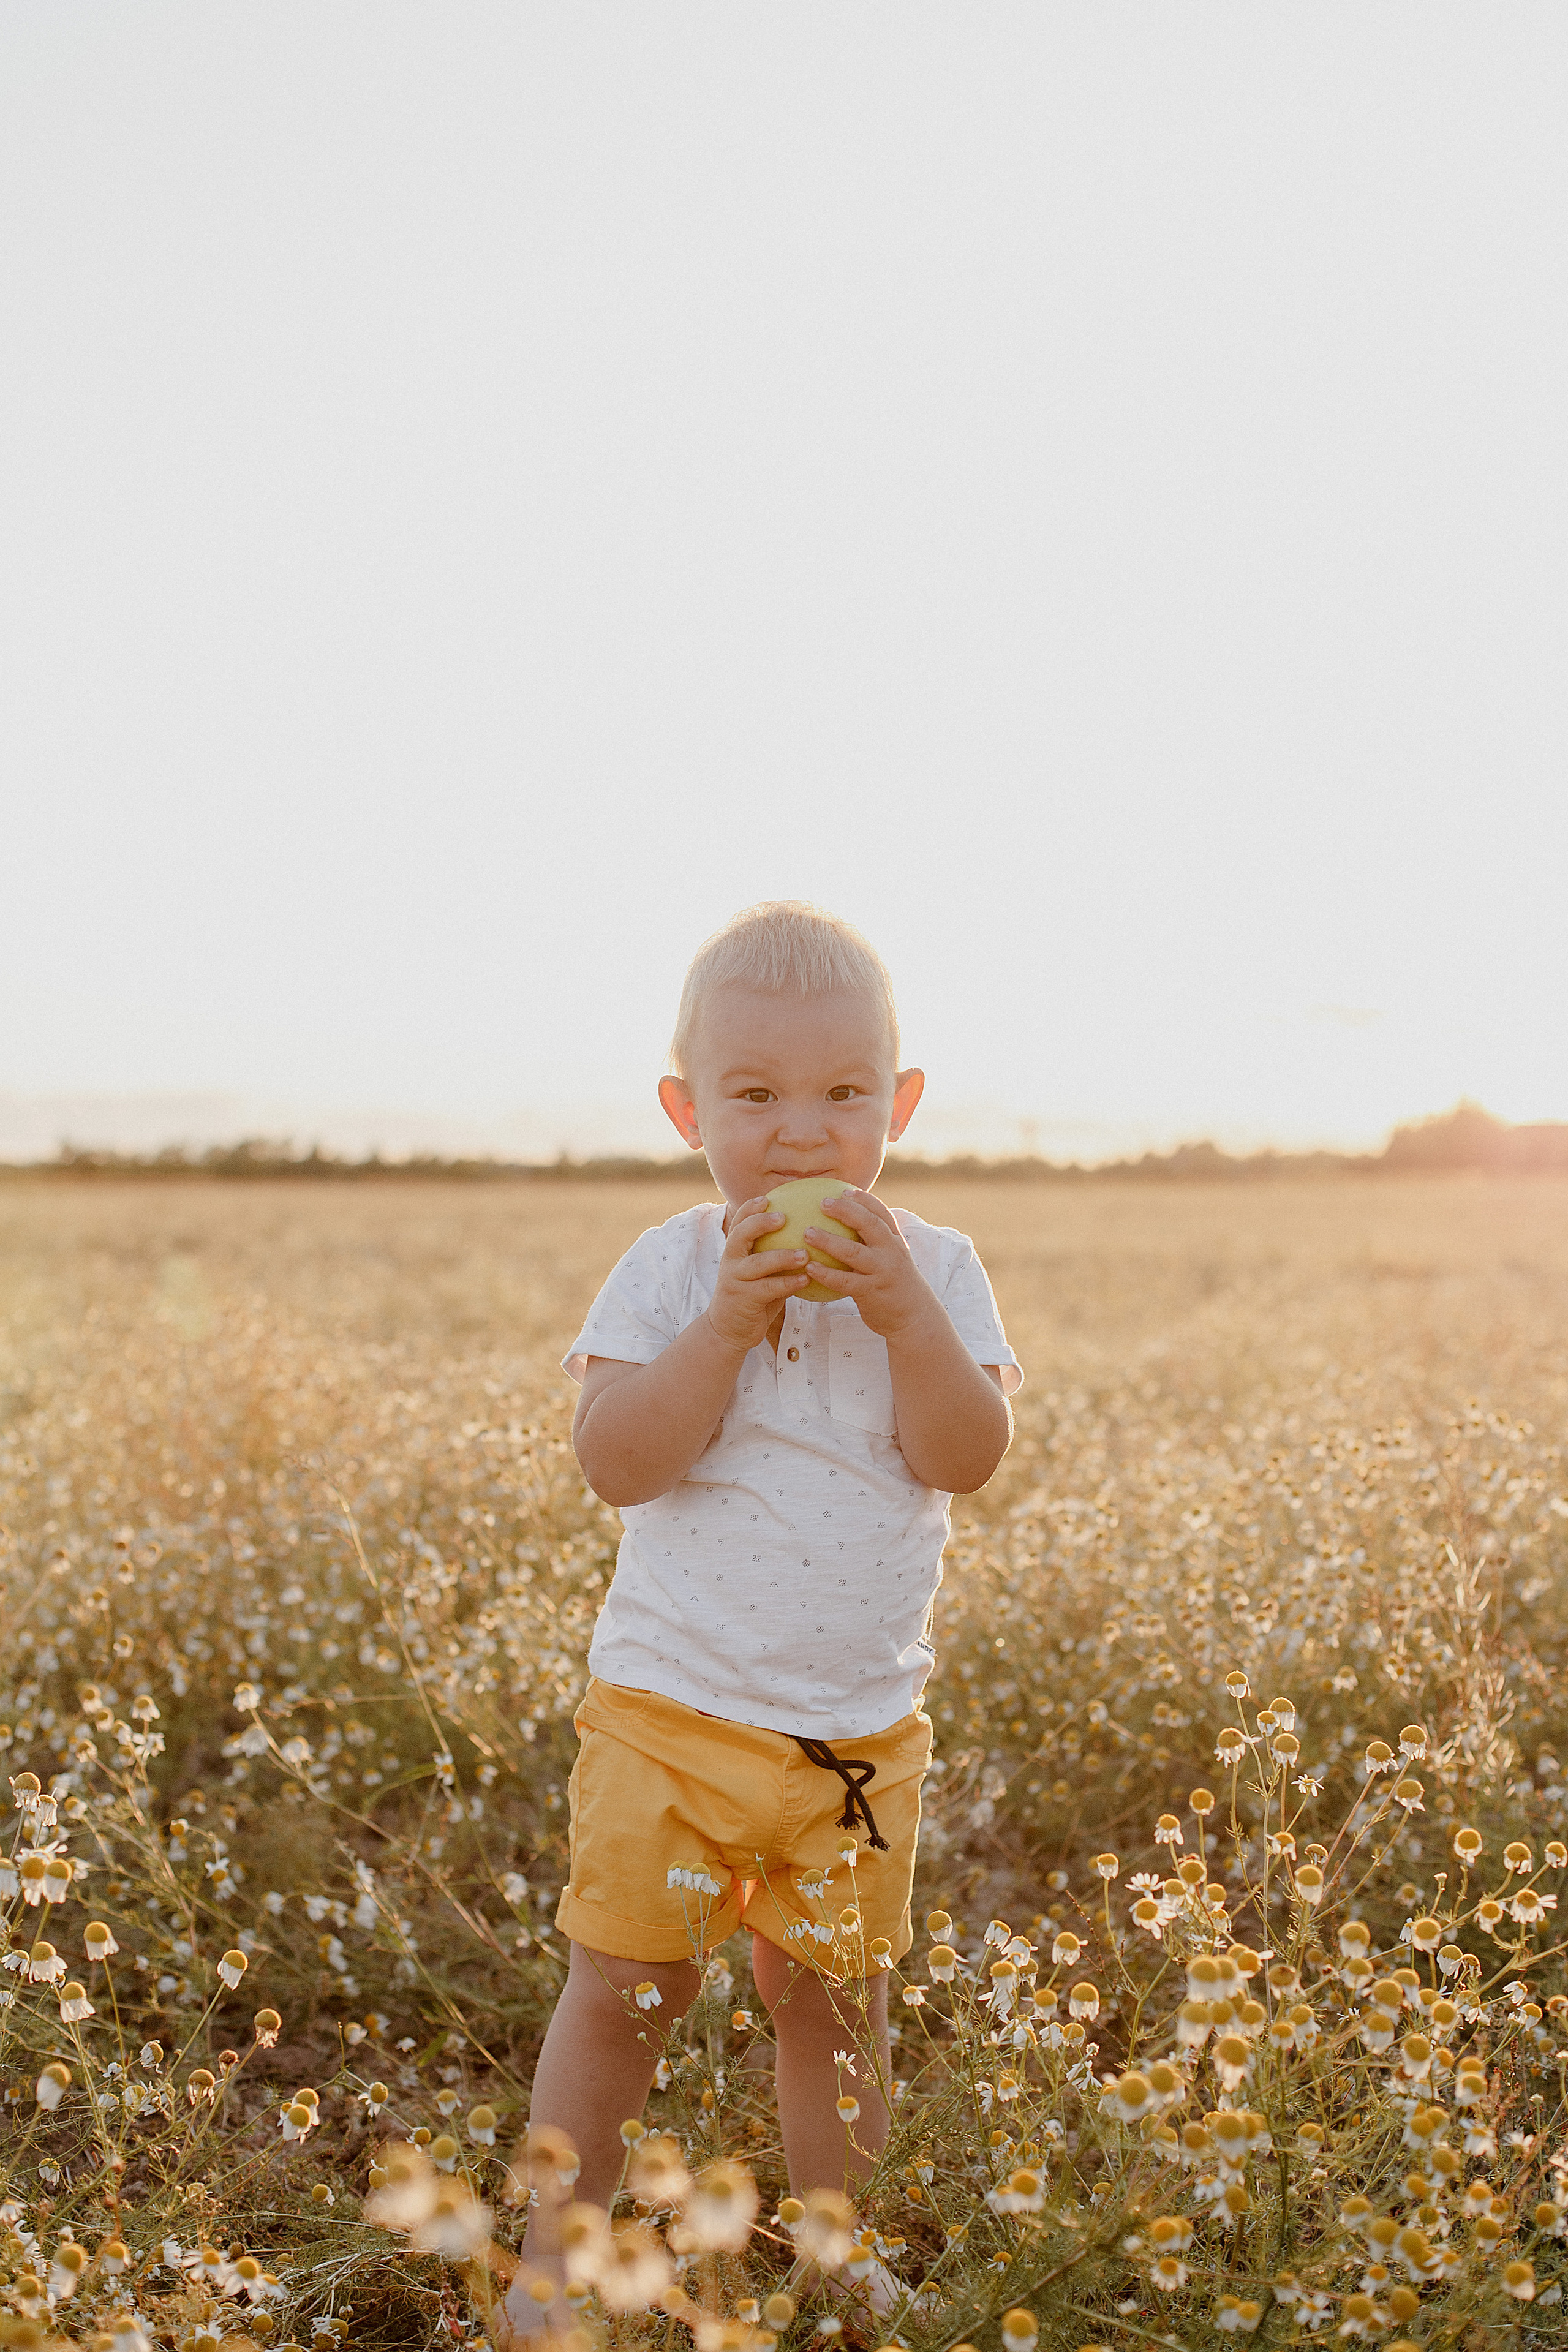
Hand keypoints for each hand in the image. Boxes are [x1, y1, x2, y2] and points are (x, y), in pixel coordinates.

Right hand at [704, 1199, 811, 1351]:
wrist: (729, 1330)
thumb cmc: (752, 1297)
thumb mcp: (760, 1273)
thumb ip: (774, 1255)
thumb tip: (808, 1235)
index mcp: (735, 1251)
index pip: (738, 1223)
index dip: (750, 1208)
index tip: (767, 1197)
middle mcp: (731, 1262)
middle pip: (741, 1235)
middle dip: (760, 1223)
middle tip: (783, 1217)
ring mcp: (735, 1281)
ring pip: (757, 1263)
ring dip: (782, 1257)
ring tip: (804, 1254)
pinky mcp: (743, 1300)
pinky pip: (768, 1289)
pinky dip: (787, 1283)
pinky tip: (805, 1280)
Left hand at [803, 1189, 939, 1340]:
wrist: (914, 1317)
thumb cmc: (895, 1285)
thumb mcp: (892, 1259)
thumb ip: (875, 1243)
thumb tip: (848, 1225)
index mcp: (895, 1241)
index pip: (882, 1213)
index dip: (864, 1200)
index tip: (845, 1191)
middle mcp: (891, 1253)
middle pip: (869, 1225)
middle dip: (846, 1211)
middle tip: (823, 1203)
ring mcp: (882, 1272)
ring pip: (852, 1252)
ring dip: (828, 1241)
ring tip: (807, 1233)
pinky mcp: (871, 1292)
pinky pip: (844, 1281)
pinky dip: (826, 1273)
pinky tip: (809, 1267)